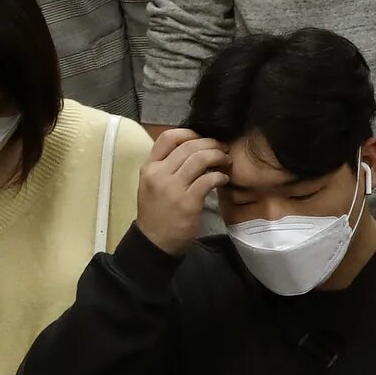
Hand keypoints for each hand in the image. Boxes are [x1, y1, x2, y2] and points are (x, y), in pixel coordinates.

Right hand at [137, 129, 230, 253]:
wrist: (154, 242)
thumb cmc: (157, 211)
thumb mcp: (153, 184)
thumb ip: (168, 165)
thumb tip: (195, 147)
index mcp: (149, 167)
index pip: (167, 137)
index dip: (190, 132)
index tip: (203, 137)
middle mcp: (158, 174)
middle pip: (189, 146)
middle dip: (211, 143)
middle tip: (223, 148)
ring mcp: (172, 188)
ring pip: (200, 159)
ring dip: (218, 156)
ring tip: (226, 160)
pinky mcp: (187, 202)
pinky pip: (209, 180)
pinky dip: (220, 176)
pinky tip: (223, 179)